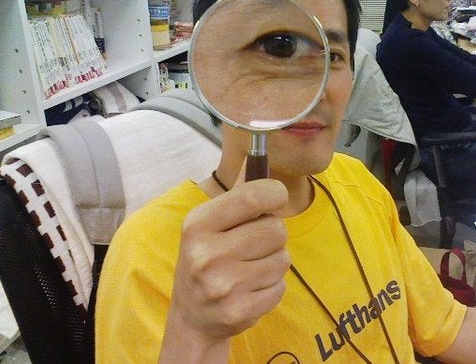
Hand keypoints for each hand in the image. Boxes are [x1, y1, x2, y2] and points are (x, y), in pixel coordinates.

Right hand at [170, 174, 289, 342]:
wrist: (192, 318)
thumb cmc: (206, 260)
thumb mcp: (208, 225)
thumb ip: (235, 194)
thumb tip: (254, 157)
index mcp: (197, 225)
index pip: (251, 196)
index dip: (275, 192)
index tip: (277, 196)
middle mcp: (206, 254)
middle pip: (276, 229)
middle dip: (274, 234)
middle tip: (256, 243)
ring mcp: (222, 286)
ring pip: (283, 258)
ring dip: (275, 261)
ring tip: (251, 267)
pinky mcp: (239, 311)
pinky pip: (281, 287)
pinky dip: (273, 287)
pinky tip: (251, 289)